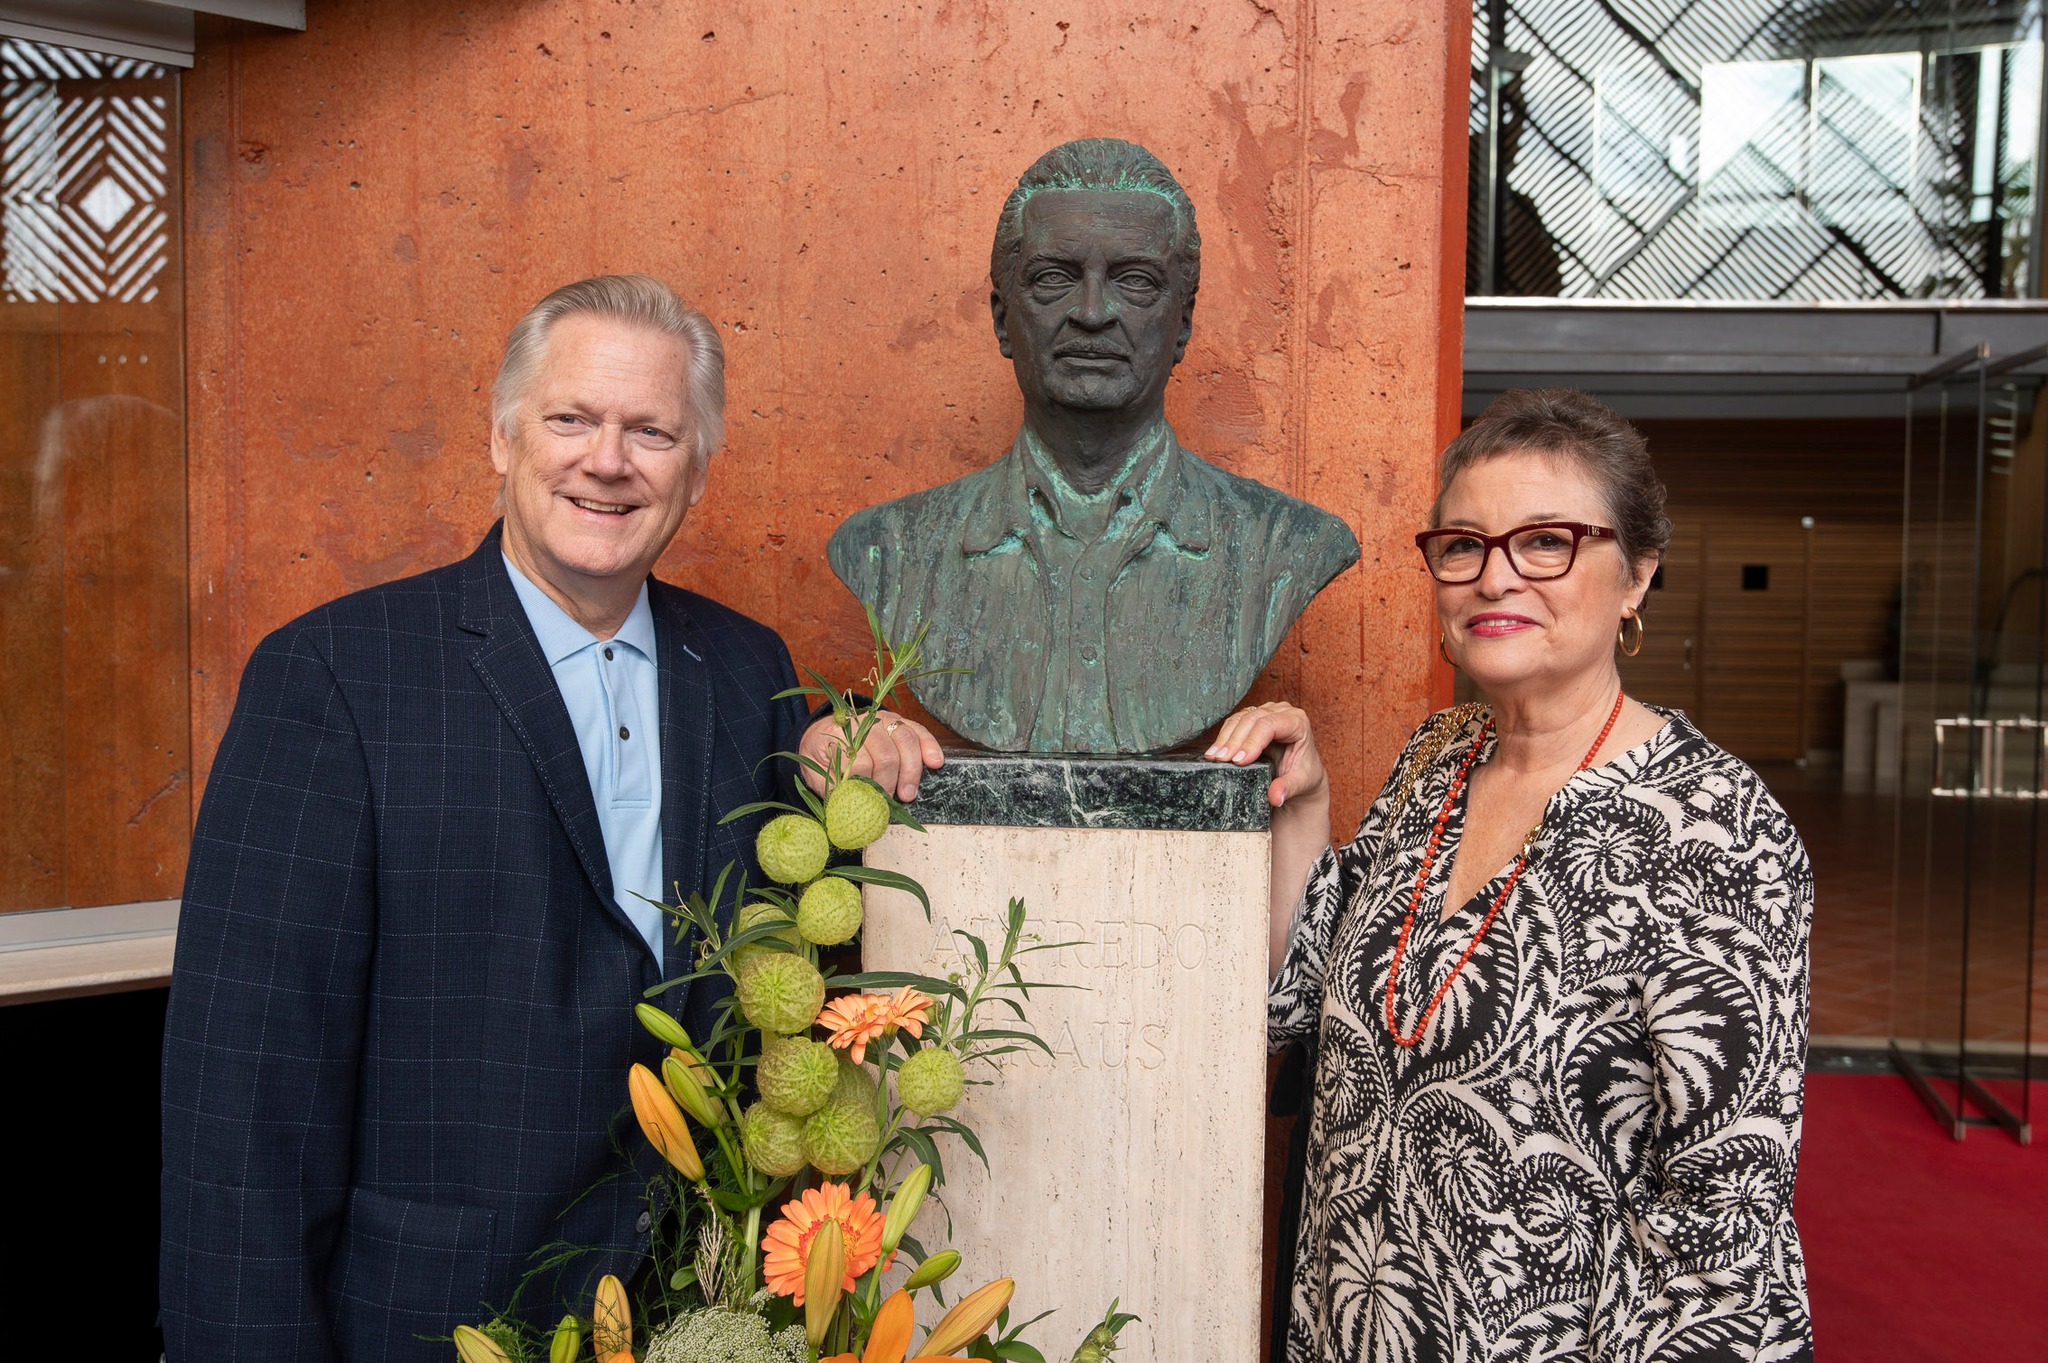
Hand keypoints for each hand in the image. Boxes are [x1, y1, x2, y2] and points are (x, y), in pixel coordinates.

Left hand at [799, 710, 943, 801]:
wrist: (822, 734)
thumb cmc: (823, 758)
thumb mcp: (816, 775)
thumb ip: (832, 789)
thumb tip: (850, 810)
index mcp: (839, 736)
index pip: (860, 762)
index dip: (868, 786)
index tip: (869, 803)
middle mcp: (862, 723)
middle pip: (886, 754)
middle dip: (891, 783)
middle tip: (890, 801)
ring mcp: (882, 719)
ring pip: (905, 741)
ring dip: (911, 771)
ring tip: (908, 794)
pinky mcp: (897, 721)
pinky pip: (918, 730)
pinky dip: (929, 746)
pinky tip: (935, 762)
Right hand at [1203, 701, 1327, 809]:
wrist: (1300, 773)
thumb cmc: (1303, 775)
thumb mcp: (1300, 783)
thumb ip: (1288, 788)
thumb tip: (1275, 797)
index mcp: (1298, 721)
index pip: (1269, 725)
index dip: (1251, 742)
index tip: (1238, 761)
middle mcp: (1282, 711)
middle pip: (1252, 719)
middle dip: (1234, 740)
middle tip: (1220, 759)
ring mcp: (1267, 712)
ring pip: (1240, 719)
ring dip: (1225, 738)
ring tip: (1213, 757)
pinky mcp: (1254, 717)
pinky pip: (1235, 722)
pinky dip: (1224, 737)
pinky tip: (1215, 752)